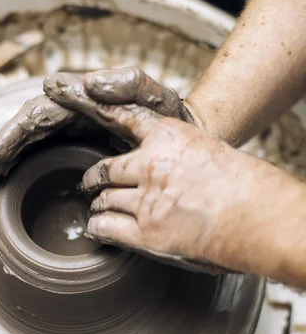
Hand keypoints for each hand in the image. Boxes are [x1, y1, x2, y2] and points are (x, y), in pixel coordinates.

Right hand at [0, 67, 190, 186]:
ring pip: (34, 143)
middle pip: (29, 128)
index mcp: (84, 102)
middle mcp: (75, 115)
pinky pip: (48, 157)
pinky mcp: (82, 151)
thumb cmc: (171, 118)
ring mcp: (77, 134)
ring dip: (11, 158)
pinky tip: (13, 181)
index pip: (40, 112)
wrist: (186, 138)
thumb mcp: (155, 98)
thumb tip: (87, 83)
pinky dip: (27, 167)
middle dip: (6, 147)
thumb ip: (128, 84)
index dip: (15, 132)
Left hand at [44, 71, 298, 276]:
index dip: (99, 111)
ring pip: (104, 198)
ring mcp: (145, 200)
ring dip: (98, 203)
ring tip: (96, 207)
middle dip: (94, 177)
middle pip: (106, 169)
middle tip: (88, 182)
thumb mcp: (208, 149)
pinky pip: (107, 227)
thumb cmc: (243, 184)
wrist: (257, 216)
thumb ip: (180, 151)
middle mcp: (150, 165)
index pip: (124, 119)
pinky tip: (97, 227)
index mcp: (168, 137)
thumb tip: (165, 163)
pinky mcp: (146, 232)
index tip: (76, 100)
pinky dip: (98, 227)